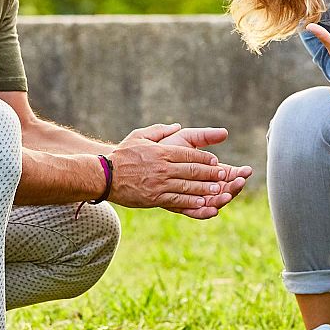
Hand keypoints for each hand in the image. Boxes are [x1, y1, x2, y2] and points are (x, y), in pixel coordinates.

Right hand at [110, 124, 252, 218]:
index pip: (189, 155)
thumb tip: (176, 126)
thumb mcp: (140, 136)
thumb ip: (159, 131)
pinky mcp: (154, 197)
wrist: (103, 175)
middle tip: (225, 176)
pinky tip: (202, 203)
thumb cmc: (122, 155)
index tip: (216, 162)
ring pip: (187, 186)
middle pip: (192, 170)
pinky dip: (191, 201)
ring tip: (219, 191)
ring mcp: (159, 183)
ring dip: (205, 189)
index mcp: (161, 152)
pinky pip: (176, 200)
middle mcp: (163, 167)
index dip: (205, 159)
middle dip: (210, 174)